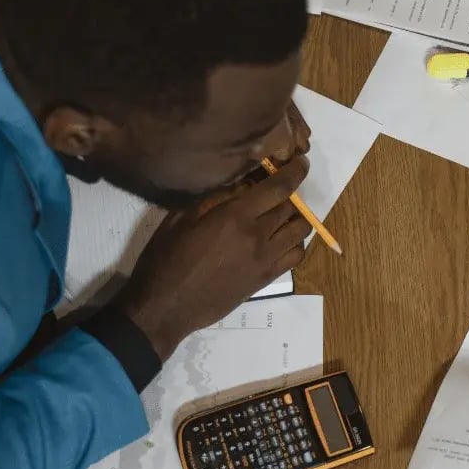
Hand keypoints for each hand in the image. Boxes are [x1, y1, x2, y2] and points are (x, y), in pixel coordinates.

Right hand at [115, 157, 312, 358]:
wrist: (166, 306)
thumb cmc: (166, 259)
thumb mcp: (182, 218)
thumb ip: (215, 198)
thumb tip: (242, 183)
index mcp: (235, 216)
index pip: (279, 188)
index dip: (296, 172)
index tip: (302, 162)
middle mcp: (258, 236)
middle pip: (292, 208)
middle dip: (291, 194)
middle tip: (281, 189)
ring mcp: (266, 260)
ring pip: (300, 232)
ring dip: (296, 218)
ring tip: (282, 213)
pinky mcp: (266, 279)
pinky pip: (296, 256)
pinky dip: (295, 243)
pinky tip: (281, 239)